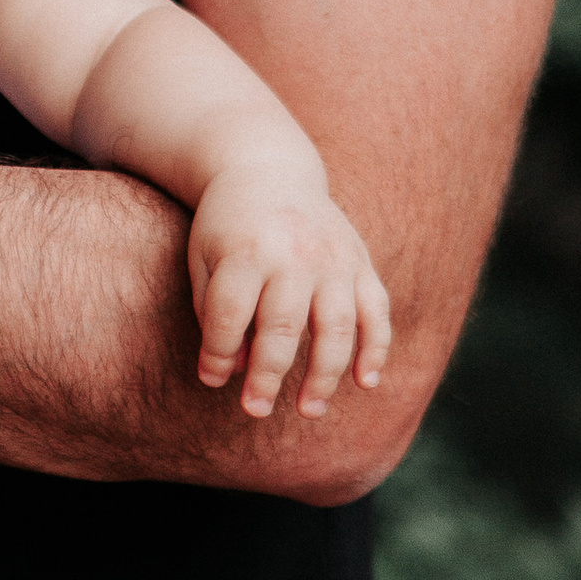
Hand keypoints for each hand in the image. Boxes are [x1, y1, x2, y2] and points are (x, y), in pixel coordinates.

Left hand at [187, 177, 391, 420]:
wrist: (267, 168)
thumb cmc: (227, 225)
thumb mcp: (203, 256)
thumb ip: (212, 311)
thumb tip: (231, 371)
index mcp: (246, 250)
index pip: (229, 314)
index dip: (217, 353)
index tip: (211, 379)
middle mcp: (294, 254)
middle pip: (282, 326)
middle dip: (268, 375)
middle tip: (254, 411)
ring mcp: (333, 259)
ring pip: (336, 328)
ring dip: (325, 376)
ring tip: (309, 410)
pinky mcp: (360, 262)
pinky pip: (377, 312)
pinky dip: (376, 349)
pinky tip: (364, 382)